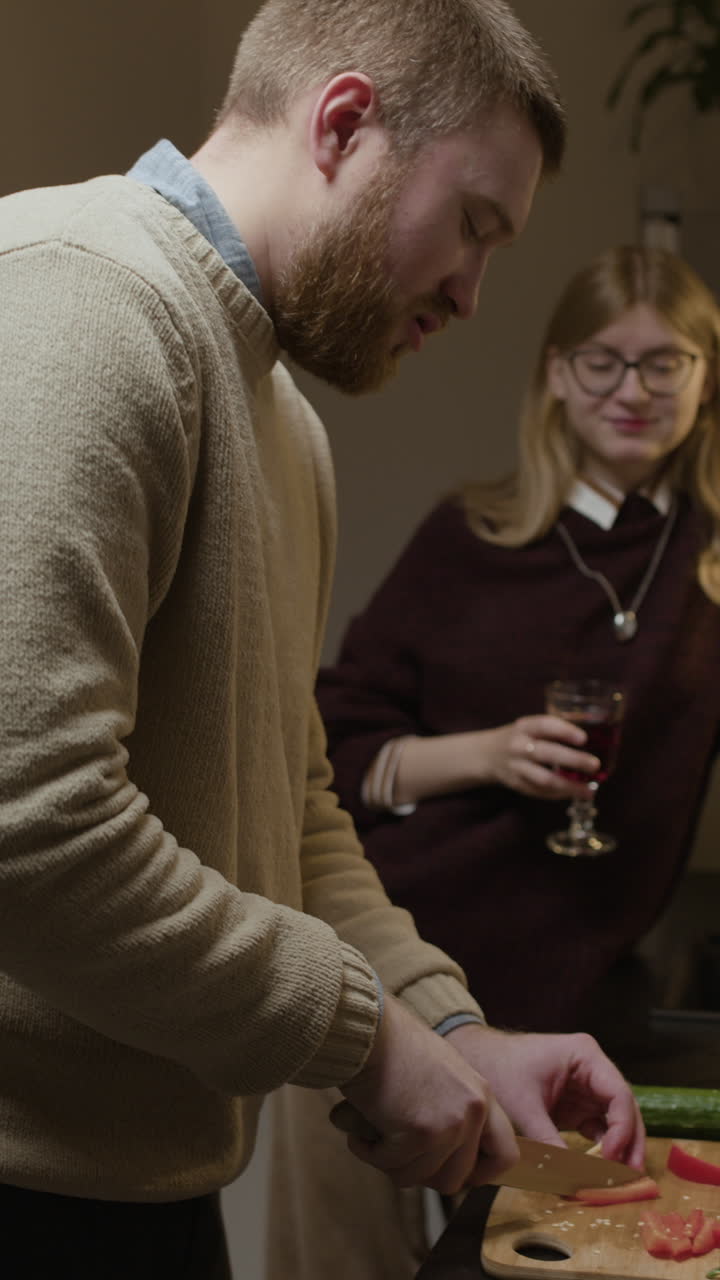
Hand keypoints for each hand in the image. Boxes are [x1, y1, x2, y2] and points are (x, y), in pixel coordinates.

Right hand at [339, 995, 518, 1193]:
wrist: (370, 1028)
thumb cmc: (394, 1049)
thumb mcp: (442, 1077)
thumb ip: (453, 1113)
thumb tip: (447, 1168)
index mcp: (482, 1096)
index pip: (505, 1155)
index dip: (481, 1174)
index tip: (456, 1176)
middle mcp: (473, 1111)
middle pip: (456, 1179)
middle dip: (422, 1173)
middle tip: (398, 1152)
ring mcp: (450, 1123)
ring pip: (421, 1178)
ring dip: (391, 1162)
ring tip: (375, 1132)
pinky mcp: (421, 1132)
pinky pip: (393, 1166)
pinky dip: (370, 1153)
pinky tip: (360, 1131)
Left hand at [445, 1024, 645, 1169]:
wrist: (476, 1060)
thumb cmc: (499, 1069)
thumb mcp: (523, 1106)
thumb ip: (548, 1140)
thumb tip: (568, 1178)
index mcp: (584, 1056)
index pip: (618, 1093)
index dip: (623, 1126)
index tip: (613, 1156)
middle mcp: (592, 1070)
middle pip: (623, 1107)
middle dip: (629, 1141)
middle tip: (632, 1174)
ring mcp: (586, 1088)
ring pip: (615, 1120)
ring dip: (619, 1148)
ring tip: (621, 1178)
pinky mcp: (576, 1105)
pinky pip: (597, 1128)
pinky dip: (602, 1149)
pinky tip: (602, 1170)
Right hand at [483, 715, 598, 798]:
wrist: (485, 755)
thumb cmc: (519, 738)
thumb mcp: (529, 727)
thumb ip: (553, 730)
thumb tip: (594, 738)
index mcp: (524, 727)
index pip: (544, 726)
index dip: (564, 731)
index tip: (584, 738)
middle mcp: (518, 746)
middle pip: (546, 754)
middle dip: (573, 760)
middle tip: (594, 765)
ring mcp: (516, 767)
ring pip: (544, 779)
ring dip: (569, 786)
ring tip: (589, 790)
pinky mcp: (517, 784)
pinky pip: (540, 792)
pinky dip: (559, 794)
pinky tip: (575, 793)